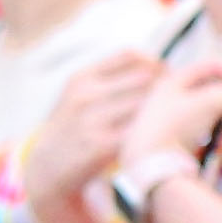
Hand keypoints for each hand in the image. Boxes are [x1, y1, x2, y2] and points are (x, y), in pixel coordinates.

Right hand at [25, 54, 161, 210]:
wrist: (47, 166)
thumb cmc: (74, 127)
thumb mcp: (80, 95)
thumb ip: (110, 78)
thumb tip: (156, 65)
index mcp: (82, 77)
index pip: (130, 55)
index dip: (154, 63)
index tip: (164, 76)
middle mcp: (85, 94)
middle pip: (144, 78)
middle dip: (163, 86)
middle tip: (174, 99)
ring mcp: (91, 120)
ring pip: (145, 104)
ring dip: (162, 110)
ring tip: (170, 117)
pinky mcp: (100, 145)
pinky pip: (139, 131)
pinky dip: (152, 131)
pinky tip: (157, 136)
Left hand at [117, 61, 221, 186]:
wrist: (149, 163)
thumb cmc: (177, 125)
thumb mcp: (210, 104)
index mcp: (172, 80)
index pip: (209, 67)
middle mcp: (166, 96)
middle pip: (207, 90)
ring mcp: (165, 119)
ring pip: (203, 112)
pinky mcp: (167, 140)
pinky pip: (195, 130)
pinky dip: (210, 133)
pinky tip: (215, 144)